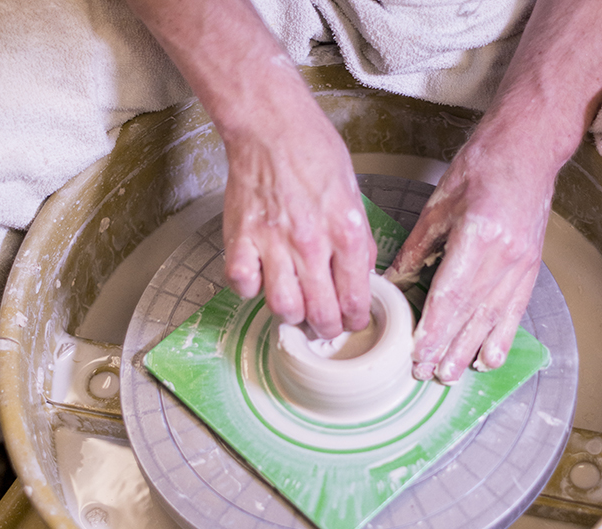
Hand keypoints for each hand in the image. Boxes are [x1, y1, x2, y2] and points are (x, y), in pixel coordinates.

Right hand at [222, 98, 376, 337]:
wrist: (272, 126)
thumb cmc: (314, 154)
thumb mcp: (354, 197)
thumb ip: (358, 242)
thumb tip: (361, 278)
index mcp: (346, 233)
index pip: (355, 300)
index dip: (355, 321)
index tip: (351, 322)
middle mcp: (311, 243)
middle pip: (321, 315)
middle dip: (327, 329)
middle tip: (325, 325)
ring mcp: (273, 243)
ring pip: (283, 308)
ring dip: (291, 315)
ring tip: (295, 304)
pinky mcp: (240, 238)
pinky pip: (242, 286)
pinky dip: (250, 290)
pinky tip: (260, 277)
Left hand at [385, 129, 552, 382]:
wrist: (529, 150)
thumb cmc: (483, 166)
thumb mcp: (440, 202)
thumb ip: (418, 246)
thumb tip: (394, 280)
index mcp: (479, 235)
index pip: (451, 295)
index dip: (433, 329)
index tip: (416, 353)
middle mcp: (505, 257)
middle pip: (471, 315)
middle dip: (446, 348)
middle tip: (424, 374)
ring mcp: (522, 266)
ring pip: (492, 320)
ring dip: (469, 351)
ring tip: (449, 376)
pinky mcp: (531, 270)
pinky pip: (514, 313)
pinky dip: (500, 339)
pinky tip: (487, 361)